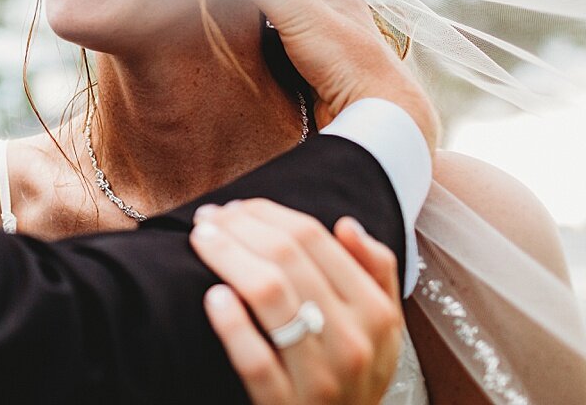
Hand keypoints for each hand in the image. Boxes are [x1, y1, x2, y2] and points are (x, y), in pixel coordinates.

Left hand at [191, 200, 403, 404]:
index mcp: (376, 313)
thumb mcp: (384, 329)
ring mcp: (319, 378)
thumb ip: (377, 272)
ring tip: (201, 240)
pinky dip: (232, 324)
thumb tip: (346, 224)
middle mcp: (352, 342)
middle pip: (286, 258)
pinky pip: (255, 359)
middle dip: (240, 227)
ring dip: (227, 257)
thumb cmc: (356, 375)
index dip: (268, 213)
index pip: (314, 239)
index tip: (236, 208)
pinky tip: (212, 297)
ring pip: (269, 297)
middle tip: (209, 218)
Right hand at [205, 0, 437, 153]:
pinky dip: (263, 64)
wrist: (374, 119)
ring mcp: (325, 56)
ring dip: (259, 38)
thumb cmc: (348, 59)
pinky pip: (281, 68)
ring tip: (222, 26)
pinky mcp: (314, 85)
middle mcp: (335, 24)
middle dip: (258, 4)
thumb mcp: (296, 8)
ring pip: (283, 38)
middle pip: (288, 6)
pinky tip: (242, 61)